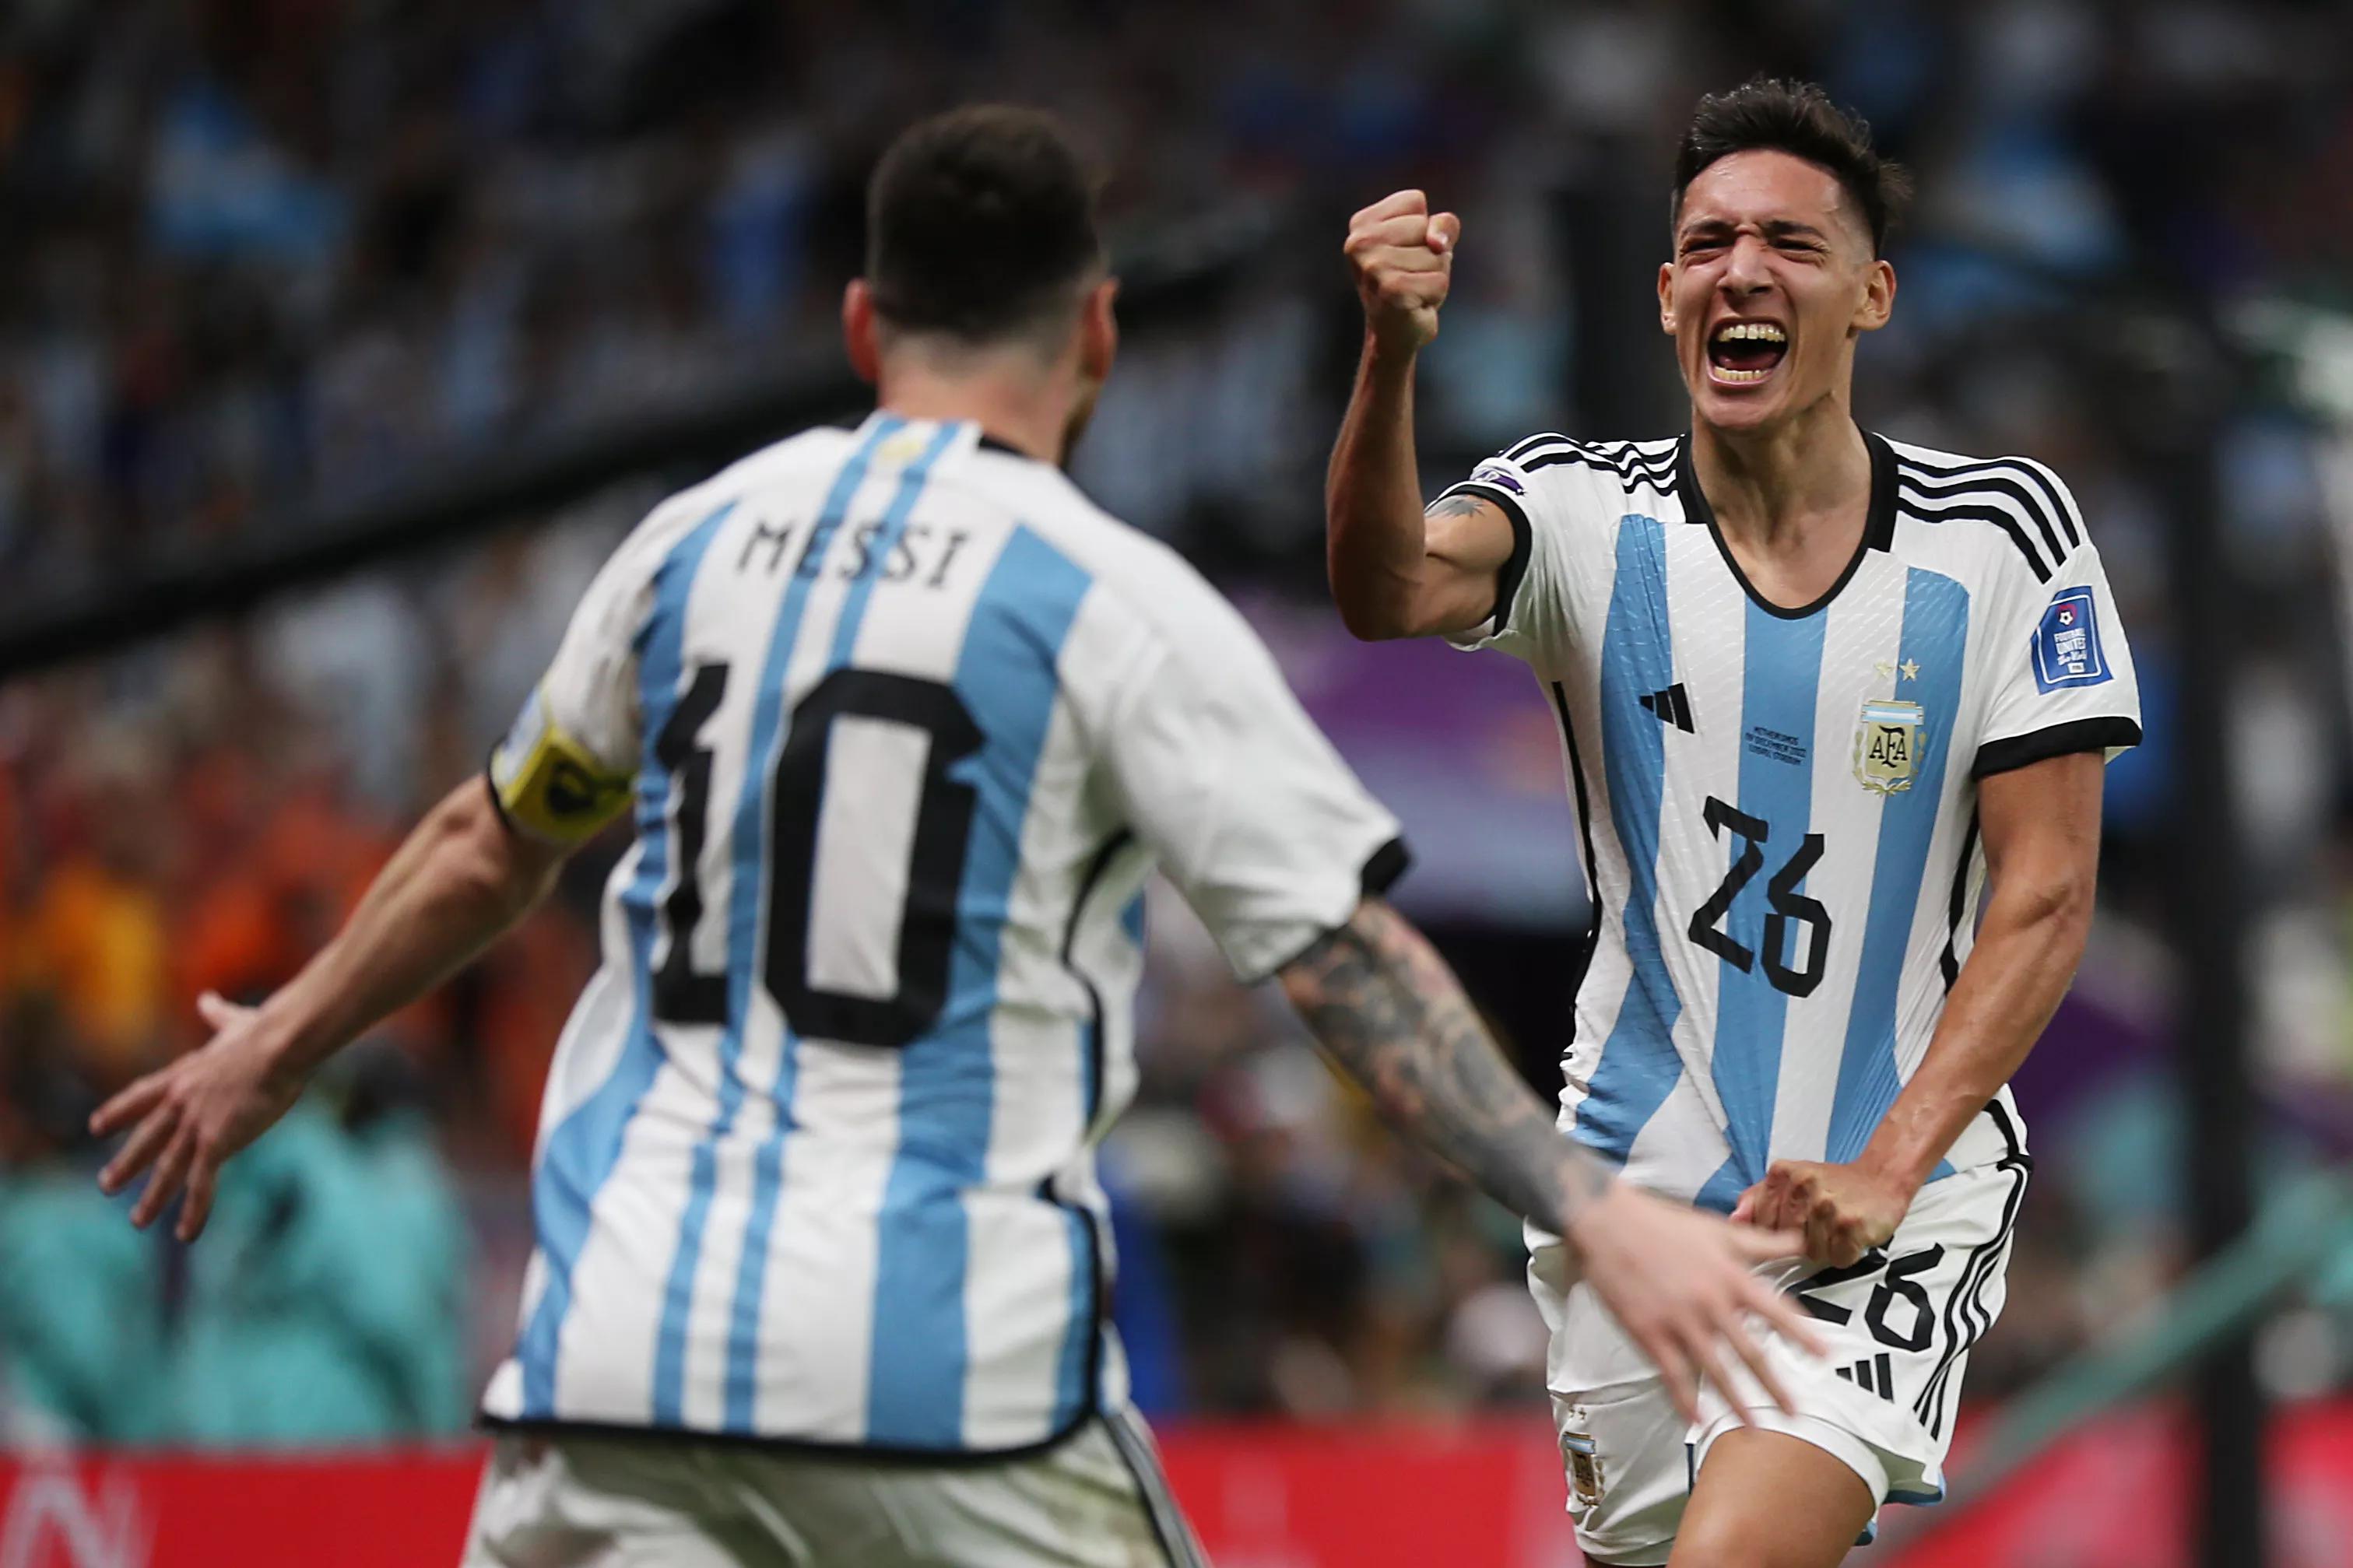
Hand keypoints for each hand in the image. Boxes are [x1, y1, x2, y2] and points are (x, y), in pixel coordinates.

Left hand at [90, 991, 306, 1240]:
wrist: (279, 1045)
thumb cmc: (264, 1032)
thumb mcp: (233, 1023)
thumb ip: (217, 1015)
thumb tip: (207, 1000)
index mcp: (183, 1075)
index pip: (140, 1096)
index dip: (118, 1113)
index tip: (96, 1126)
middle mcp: (180, 1102)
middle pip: (146, 1140)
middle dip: (126, 1164)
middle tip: (106, 1186)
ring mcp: (195, 1125)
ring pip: (168, 1169)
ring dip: (152, 1197)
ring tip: (138, 1221)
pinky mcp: (216, 1143)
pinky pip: (202, 1184)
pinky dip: (193, 1211)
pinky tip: (185, 1234)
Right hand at [1344, 189, 1458, 355]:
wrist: (1394, 332)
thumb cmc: (1411, 280)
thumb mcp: (1429, 241)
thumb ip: (1443, 225)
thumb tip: (1436, 243)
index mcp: (1362, 223)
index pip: (1415, 201)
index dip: (1423, 226)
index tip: (1405, 250)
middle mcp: (1359, 242)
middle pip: (1425, 226)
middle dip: (1430, 252)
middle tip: (1410, 274)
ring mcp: (1373, 267)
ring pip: (1436, 256)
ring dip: (1433, 275)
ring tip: (1412, 289)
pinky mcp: (1391, 290)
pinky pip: (1439, 281)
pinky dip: (1435, 295)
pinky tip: (1415, 303)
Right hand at [1565, 1182, 1826, 1426]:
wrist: (1607, 1221)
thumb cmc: (1664, 1222)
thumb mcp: (1717, 1228)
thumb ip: (1760, 1242)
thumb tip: (1798, 1242)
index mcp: (1730, 1275)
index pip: (1776, 1310)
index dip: (1802, 1335)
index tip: (1825, 1357)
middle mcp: (1710, 1302)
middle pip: (1750, 1352)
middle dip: (1775, 1385)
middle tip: (1795, 1413)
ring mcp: (1679, 1320)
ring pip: (1715, 1370)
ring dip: (1737, 1401)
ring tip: (1754, 1428)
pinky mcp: (1649, 1331)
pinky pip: (1672, 1373)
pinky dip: (1685, 1399)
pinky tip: (1697, 1419)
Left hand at [1732, 1160, 1912, 1267]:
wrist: (1880, 1177)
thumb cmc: (1834, 1183)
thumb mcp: (1790, 1180)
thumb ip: (1757, 1197)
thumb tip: (1733, 1219)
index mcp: (1783, 1173)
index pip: (1760, 1222)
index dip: (1775, 1231)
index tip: (1792, 1224)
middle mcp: (1803, 1185)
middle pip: (1783, 1240)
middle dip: (1800, 1240)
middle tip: (1818, 1225)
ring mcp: (1827, 1204)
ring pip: (1810, 1252)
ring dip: (1824, 1248)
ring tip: (1834, 1228)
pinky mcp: (1851, 1224)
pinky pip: (1837, 1258)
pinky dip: (1843, 1254)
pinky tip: (1848, 1236)